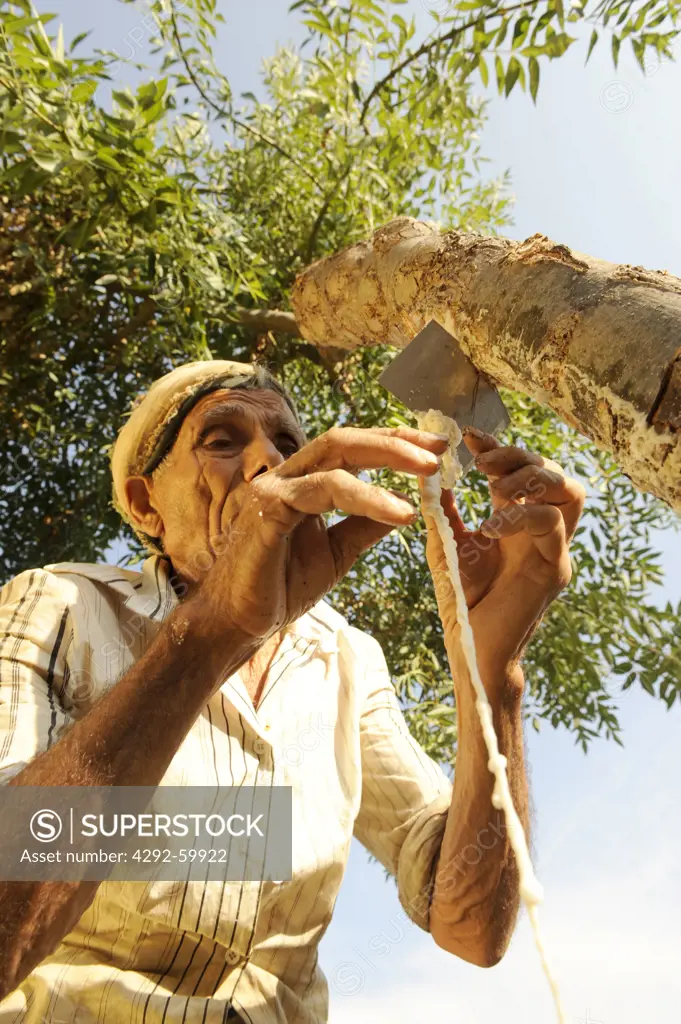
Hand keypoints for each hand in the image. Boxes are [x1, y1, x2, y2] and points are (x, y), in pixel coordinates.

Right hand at [191, 426, 447, 640]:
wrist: (238, 621)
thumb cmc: (280, 584)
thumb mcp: (337, 552)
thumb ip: (365, 525)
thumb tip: (406, 504)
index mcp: (305, 482)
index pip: (352, 450)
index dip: (394, 443)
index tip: (436, 450)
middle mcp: (288, 476)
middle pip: (345, 440)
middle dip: (394, 442)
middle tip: (436, 453)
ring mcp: (275, 488)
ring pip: (336, 458)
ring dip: (387, 463)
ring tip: (428, 477)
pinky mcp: (268, 508)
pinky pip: (322, 492)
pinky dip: (365, 497)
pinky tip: (396, 512)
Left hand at [418, 428, 585, 677]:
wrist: (472, 646)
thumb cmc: (461, 599)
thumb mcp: (447, 544)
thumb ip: (443, 510)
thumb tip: (431, 472)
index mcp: (517, 519)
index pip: (520, 469)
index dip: (500, 447)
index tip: (469, 436)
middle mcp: (542, 529)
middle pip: (554, 470)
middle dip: (520, 456)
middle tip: (483, 461)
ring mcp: (554, 548)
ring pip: (570, 491)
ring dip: (532, 479)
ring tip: (494, 488)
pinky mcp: (555, 568)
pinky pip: (552, 525)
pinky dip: (521, 516)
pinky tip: (489, 526)